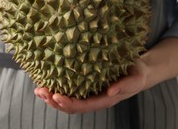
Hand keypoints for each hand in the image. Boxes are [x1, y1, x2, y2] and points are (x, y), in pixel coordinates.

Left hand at [34, 59, 148, 113]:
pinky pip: (69, 88)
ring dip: (52, 96)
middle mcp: (94, 99)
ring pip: (67, 99)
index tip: (56, 96)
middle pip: (71, 106)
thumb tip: (110, 92)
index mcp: (104, 100)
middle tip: (41, 92)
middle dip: (54, 101)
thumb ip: (125, 85)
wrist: (138, 70)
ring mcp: (89, 93)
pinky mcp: (85, 84)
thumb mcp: (135, 78)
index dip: (69, 103)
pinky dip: (57, 86)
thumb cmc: (136, 74)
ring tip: (39, 90)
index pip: (83, 106)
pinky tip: (46, 81)